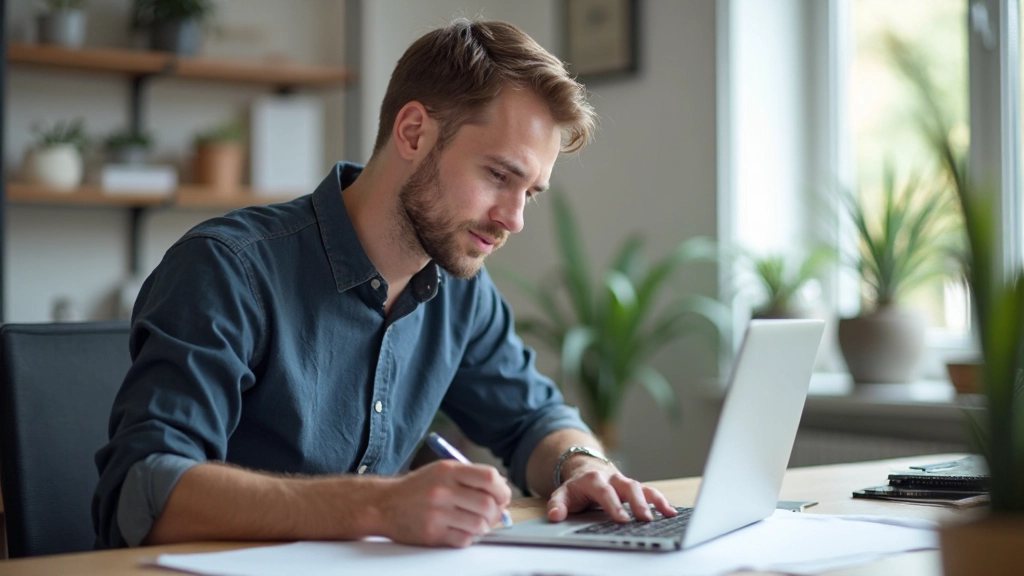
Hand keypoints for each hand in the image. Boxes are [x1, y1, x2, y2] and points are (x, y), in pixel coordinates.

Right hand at [376, 459, 511, 547]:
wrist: (383, 504)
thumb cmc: (417, 488)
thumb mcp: (441, 471)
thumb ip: (469, 476)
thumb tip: (501, 488)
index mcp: (448, 470)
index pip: (489, 477)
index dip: (502, 489)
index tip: (502, 496)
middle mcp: (443, 490)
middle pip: (487, 503)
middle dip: (496, 512)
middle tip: (493, 515)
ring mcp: (437, 512)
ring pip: (479, 524)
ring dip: (483, 527)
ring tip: (476, 523)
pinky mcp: (431, 533)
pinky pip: (464, 539)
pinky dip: (468, 537)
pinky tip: (461, 531)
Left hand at [546, 460, 676, 523]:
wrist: (587, 470)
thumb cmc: (577, 487)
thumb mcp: (562, 494)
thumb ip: (557, 504)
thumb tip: (555, 515)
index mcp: (594, 480)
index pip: (605, 491)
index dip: (613, 505)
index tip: (621, 519)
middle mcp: (613, 478)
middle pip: (628, 487)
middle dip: (637, 503)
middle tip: (645, 519)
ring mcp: (625, 483)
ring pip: (642, 488)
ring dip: (653, 501)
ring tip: (664, 515)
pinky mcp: (635, 488)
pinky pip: (651, 492)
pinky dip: (661, 501)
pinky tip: (671, 512)